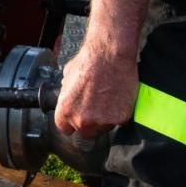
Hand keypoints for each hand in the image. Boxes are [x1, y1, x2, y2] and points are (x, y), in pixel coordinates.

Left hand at [52, 0, 149, 139]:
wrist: (110, 54)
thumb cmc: (89, 61)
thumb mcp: (67, 77)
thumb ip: (67, 94)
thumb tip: (68, 95)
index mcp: (65, 112)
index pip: (65, 129)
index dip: (72, 122)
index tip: (78, 116)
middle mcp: (82, 121)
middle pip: (85, 132)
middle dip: (89, 122)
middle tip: (96, 106)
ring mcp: (102, 122)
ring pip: (103, 128)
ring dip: (105, 118)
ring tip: (108, 98)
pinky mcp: (121, 119)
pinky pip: (119, 122)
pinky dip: (120, 113)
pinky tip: (118, 98)